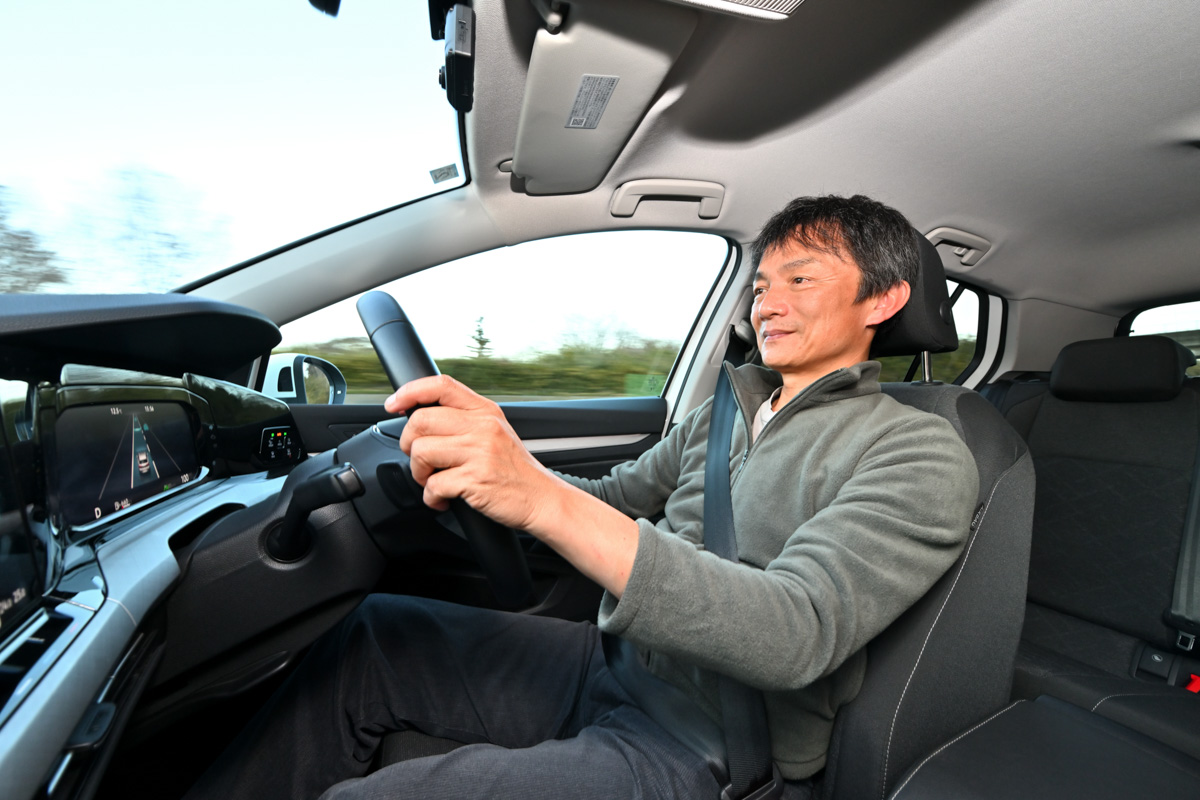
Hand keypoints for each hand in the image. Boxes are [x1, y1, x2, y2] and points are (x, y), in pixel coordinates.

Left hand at [383, 374, 639, 596]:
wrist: (543, 499)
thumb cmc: (515, 470)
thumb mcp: (495, 432)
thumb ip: (464, 420)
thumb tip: (420, 418)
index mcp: (485, 411)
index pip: (441, 386)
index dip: (410, 391)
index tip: (393, 404)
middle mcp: (482, 427)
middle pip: (420, 421)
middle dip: (409, 444)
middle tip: (421, 461)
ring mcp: (479, 452)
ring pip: (421, 452)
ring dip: (419, 474)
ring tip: (434, 482)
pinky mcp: (475, 480)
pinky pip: (433, 486)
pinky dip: (432, 498)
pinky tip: (444, 500)